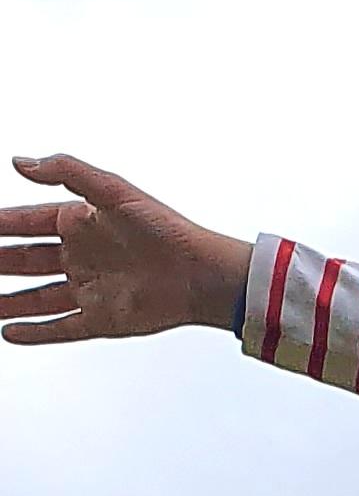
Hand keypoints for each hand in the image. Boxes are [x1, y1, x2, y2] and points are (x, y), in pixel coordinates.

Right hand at [1, 156, 249, 344]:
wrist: (203, 273)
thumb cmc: (165, 227)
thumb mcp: (112, 189)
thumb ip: (66, 171)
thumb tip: (20, 162)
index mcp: (78, 222)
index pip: (24, 222)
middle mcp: (80, 256)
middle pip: (24, 260)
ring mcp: (90, 289)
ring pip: (36, 297)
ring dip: (8, 300)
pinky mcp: (103, 319)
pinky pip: (62, 328)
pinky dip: (36, 332)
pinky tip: (10, 332)